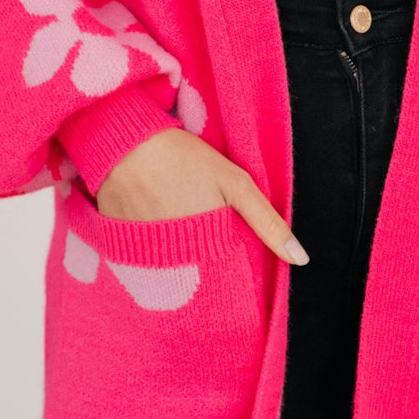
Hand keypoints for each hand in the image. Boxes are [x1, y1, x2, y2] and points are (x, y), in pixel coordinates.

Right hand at [96, 127, 306, 263]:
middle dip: (199, 256)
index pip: (223, 277)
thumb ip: (267, 222)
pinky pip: (138, 260)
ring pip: (166, 269)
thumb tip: (300, 260)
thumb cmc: (184, 158)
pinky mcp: (118, 248)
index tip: (221, 240)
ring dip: (172, 253)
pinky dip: (145, 246)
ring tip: (168, 214)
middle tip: (190, 219)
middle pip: (194, 276)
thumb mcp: (234, 183)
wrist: (124, 141)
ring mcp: (142, 257)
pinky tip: (147, 216)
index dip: (226, 261)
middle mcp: (172, 261)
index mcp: (204, 250)